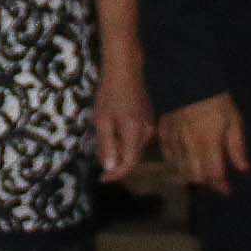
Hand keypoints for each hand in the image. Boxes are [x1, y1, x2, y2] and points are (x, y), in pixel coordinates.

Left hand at [93, 63, 154, 183]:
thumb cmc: (110, 94)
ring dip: (120, 153)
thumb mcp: (102, 121)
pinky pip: (137, 139)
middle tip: (99, 164)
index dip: (116, 174)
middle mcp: (147, 133)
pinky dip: (125, 143)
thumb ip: (107, 145)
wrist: (126, 71)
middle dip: (117, 164)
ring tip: (104, 145)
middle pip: (133, 158)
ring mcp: (150, 126)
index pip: (129, 163)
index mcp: (135, 133)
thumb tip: (110, 168)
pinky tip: (113, 135)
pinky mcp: (149, 121)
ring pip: (135, 149)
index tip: (102, 179)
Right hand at [159, 93, 249, 193]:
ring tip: (201, 172)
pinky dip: (176, 163)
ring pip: (179, 169)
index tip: (228, 189)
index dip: (221, 185)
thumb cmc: (216, 98)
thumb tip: (243, 168)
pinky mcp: (162, 133)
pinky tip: (184, 160)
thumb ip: (236, 146)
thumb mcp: (233, 118)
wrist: (189, 77)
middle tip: (215, 180)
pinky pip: (167, 157)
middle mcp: (189, 145)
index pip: (213, 174)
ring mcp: (173, 140)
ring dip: (191, 174)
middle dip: (207, 182)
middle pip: (195, 176)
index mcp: (208, 141)